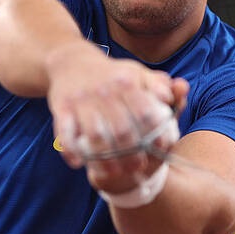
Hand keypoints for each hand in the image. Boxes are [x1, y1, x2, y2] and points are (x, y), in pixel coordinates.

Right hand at [45, 40, 187, 193]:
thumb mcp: (136, 72)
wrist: (70, 61)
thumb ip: (158, 84)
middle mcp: (104, 91)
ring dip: (105, 159)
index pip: (146, 113)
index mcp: (126, 82)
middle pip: (122, 130)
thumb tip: (173, 94)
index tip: (160, 149)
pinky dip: (71, 151)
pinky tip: (79, 163)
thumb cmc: (110, 73)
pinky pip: (65, 133)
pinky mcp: (61, 108)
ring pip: (95, 136)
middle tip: (138, 168)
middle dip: (132, 154)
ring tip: (114, 172)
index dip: (155, 134)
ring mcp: (81, 100)